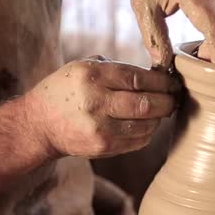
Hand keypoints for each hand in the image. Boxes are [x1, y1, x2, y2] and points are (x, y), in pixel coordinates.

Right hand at [29, 56, 178, 158]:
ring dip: (159, 117)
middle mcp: (95, 102)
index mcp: (91, 75)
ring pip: (145, 124)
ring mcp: (99, 128)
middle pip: (145, 103)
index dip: (161, 81)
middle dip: (167, 101)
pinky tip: (148, 124)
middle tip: (175, 97)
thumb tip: (156, 73)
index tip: (172, 81)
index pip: (137, 78)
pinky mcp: (102, 147)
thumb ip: (115, 68)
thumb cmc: (65, 90)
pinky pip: (138, 141)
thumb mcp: (81, 67)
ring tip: (163, 110)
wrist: (38, 124)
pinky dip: (148, 132)